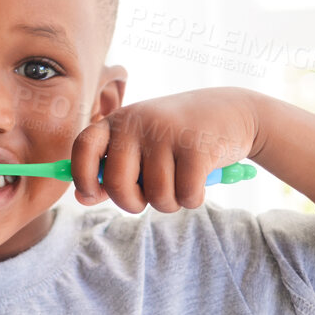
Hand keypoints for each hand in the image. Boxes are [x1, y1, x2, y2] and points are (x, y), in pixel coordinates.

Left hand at [70, 87, 262, 212]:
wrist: (233, 111)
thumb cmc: (177, 136)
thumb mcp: (141, 145)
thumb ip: (111, 171)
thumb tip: (81, 198)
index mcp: (118, 121)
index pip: (83, 148)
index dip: (82, 177)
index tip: (92, 194)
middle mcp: (138, 123)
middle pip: (118, 184)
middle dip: (131, 203)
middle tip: (147, 196)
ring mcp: (167, 133)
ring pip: (156, 197)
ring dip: (169, 202)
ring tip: (179, 182)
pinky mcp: (197, 147)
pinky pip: (186, 196)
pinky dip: (193, 198)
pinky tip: (200, 180)